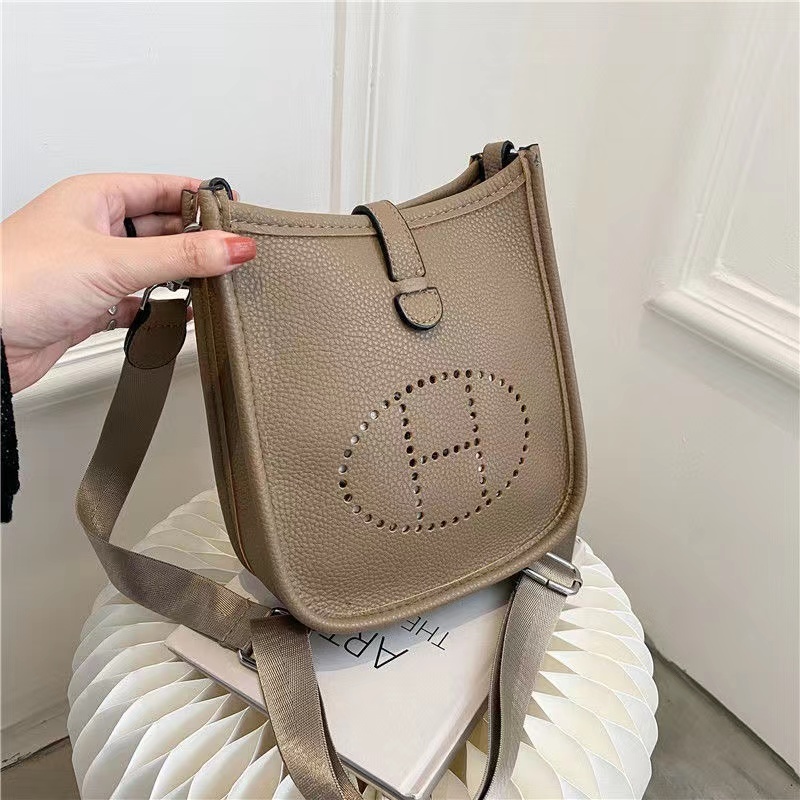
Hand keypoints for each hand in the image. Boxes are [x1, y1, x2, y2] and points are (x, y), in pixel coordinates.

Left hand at [0, 173, 255, 392]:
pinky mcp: (90, 305)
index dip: (200, 197)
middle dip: (196, 242)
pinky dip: (158, 311)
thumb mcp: (114, 261)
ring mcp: (92, 268)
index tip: (237, 212)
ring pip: (152, 266)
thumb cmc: (16, 281)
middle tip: (231, 256)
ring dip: (178, 278)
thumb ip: (182, 256)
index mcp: (94, 197)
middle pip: (162, 228)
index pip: (162, 187)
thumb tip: (234, 245)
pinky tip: (175, 317)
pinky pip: (138, 302)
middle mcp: (93, 229)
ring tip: (209, 286)